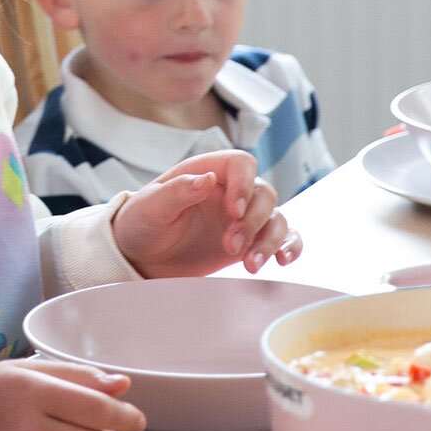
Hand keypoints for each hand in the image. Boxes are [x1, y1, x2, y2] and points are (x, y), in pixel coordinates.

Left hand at [113, 148, 301, 278]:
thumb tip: (207, 180)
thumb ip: (177, 191)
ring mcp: (242, 218)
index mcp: (207, 172)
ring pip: (276, 218)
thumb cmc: (141, 223)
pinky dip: (290, 247)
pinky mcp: (249, 243)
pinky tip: (283, 260)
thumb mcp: (149, 207)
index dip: (243, 185)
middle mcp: (230, 192)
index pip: (241, 164)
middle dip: (253, 222)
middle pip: (264, 193)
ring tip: (250, 265)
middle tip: (230, 246)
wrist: (141, 257)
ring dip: (271, 240)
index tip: (233, 212)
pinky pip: (282, 238)